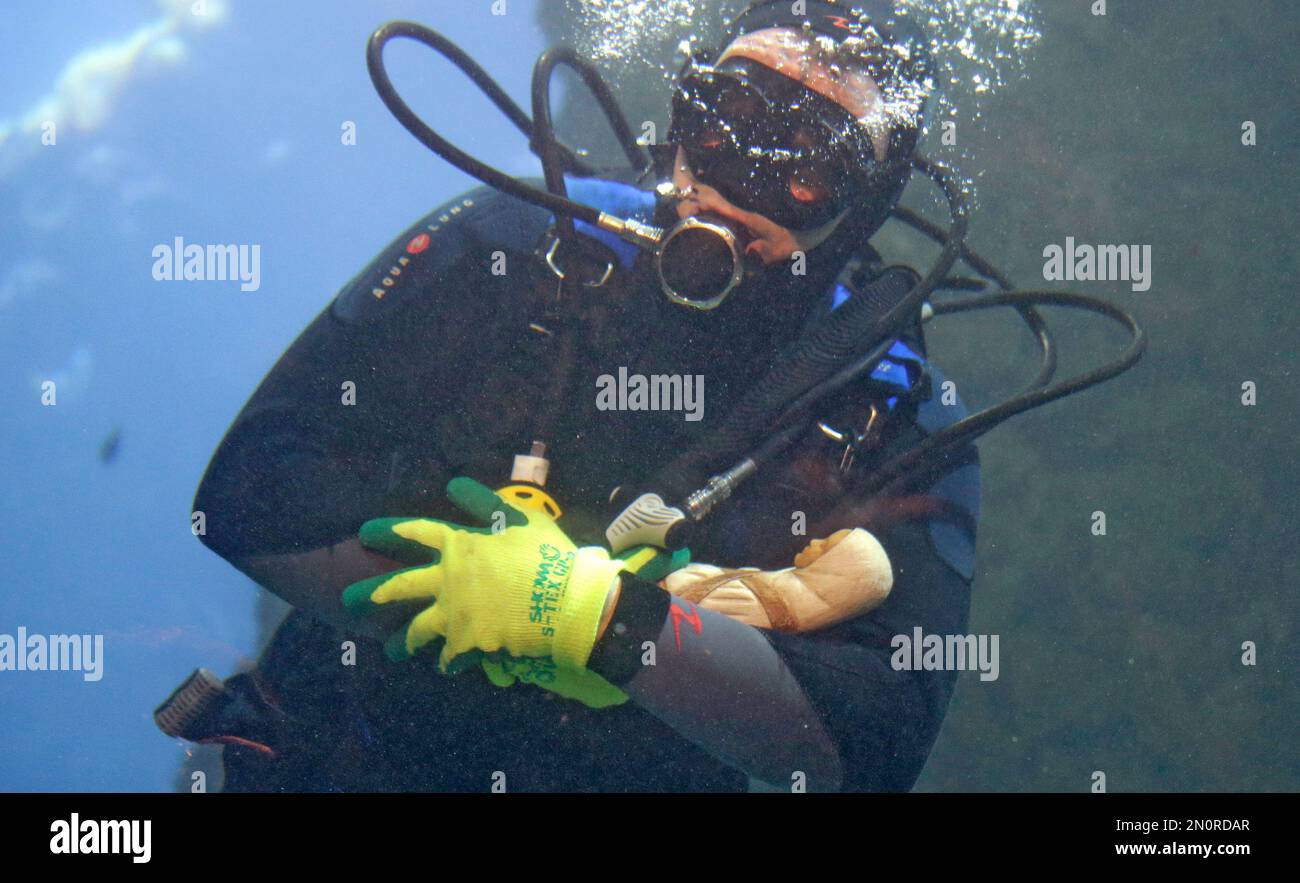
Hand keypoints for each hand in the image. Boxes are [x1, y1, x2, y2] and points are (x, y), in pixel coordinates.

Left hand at [342, 477, 625, 670]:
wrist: (567, 602)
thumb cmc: (547, 555)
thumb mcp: (520, 518)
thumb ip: (483, 502)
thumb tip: (452, 483)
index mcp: (460, 546)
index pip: (417, 533)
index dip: (390, 530)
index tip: (365, 532)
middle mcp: (449, 581)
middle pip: (401, 586)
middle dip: (373, 592)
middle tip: (349, 600)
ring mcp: (456, 615)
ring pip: (418, 630)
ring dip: (402, 641)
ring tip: (391, 652)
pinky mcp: (469, 644)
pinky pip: (450, 657)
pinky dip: (447, 663)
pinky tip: (443, 669)